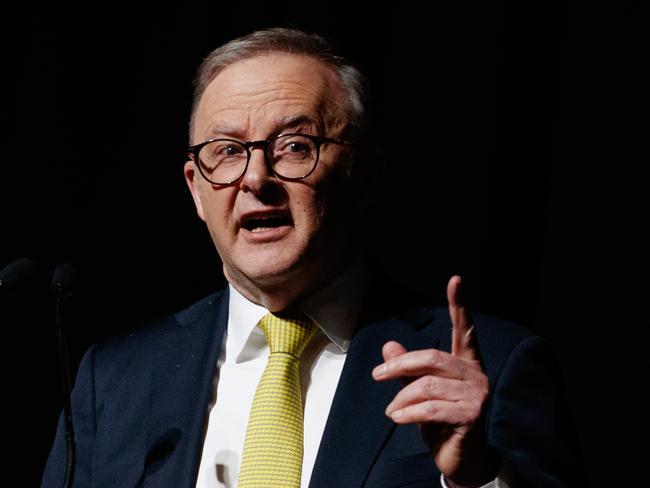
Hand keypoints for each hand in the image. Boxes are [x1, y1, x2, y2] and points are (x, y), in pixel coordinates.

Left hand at [372, 276, 499, 486]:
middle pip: (432, 357)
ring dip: (401, 398)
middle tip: (377, 376)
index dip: (459, 305)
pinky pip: (430, 408)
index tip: (455, 279)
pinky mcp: (472, 415)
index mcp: (466, 364)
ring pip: (427, 386)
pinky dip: (408, 412)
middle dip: (399, 365)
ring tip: (391, 410)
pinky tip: (397, 418)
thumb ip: (407, 370)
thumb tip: (389, 345)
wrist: (461, 459)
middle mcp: (475, 375)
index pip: (464, 330)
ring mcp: (476, 395)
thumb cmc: (441, 422)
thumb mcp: (419, 393)